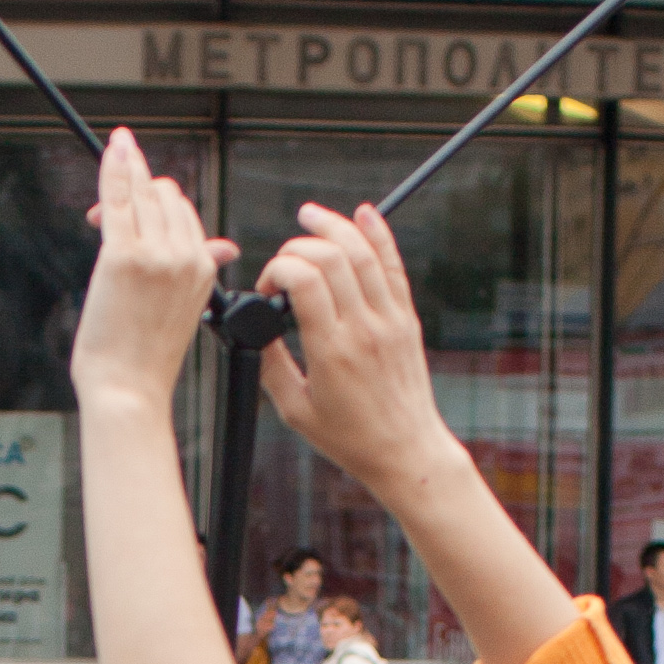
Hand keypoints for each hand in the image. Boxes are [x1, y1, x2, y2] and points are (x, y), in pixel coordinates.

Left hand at [69, 129, 232, 413]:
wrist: (127, 390)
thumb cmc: (145, 359)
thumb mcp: (185, 310)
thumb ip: (200, 270)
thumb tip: (225, 248)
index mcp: (205, 268)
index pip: (185, 214)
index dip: (157, 207)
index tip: (131, 212)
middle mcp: (186, 256)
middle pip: (166, 196)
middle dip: (138, 191)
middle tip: (109, 207)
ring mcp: (156, 254)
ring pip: (144, 193)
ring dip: (125, 174)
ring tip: (111, 161)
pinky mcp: (124, 256)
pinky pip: (120, 197)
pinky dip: (115, 167)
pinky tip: (113, 147)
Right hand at [254, 199, 464, 513]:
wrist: (405, 450)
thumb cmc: (350, 438)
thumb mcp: (295, 410)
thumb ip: (272, 365)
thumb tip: (258, 331)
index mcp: (331, 350)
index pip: (304, 281)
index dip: (277, 270)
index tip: (268, 288)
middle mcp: (362, 328)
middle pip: (331, 258)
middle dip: (298, 247)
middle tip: (283, 260)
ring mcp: (388, 319)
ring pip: (362, 252)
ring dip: (334, 226)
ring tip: (311, 215)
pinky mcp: (405, 318)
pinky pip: (393, 265)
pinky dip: (377, 234)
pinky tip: (362, 213)